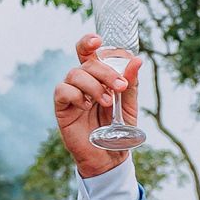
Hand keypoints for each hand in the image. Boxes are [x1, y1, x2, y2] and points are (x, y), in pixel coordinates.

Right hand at [54, 29, 141, 177]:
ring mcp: (71, 95)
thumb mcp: (129, 105)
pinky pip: (62, 91)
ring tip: (107, 102)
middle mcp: (82, 83)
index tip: (98, 41)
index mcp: (97, 78)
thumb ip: (131, 83)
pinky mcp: (62, 109)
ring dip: (93, 85)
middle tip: (120, 86)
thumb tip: (136, 59)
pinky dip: (76, 95)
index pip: (88, 53)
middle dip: (105, 71)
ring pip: (74, 74)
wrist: (110, 158)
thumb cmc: (118, 130)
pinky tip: (86, 106)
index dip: (89, 42)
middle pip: (86, 63)